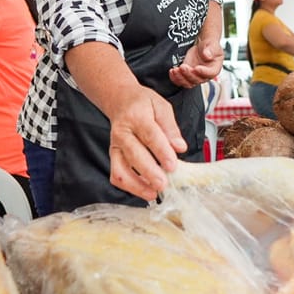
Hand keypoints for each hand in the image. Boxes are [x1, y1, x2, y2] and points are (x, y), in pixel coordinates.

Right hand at [107, 86, 186, 201]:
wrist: (120, 100)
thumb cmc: (143, 104)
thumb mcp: (161, 106)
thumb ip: (171, 128)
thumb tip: (180, 147)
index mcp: (136, 116)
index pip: (150, 136)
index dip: (162, 152)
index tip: (172, 165)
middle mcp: (122, 132)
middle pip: (134, 155)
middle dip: (149, 172)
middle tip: (164, 184)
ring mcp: (115, 146)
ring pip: (121, 170)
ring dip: (136, 185)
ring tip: (153, 193)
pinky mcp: (113, 157)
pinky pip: (117, 176)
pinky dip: (129, 187)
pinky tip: (145, 190)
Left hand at [169, 37, 223, 88]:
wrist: (202, 47)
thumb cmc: (209, 46)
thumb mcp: (212, 44)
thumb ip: (210, 49)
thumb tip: (207, 55)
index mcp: (214, 68)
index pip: (210, 73)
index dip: (203, 72)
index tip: (197, 68)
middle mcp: (205, 75)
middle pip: (197, 80)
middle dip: (189, 74)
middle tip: (183, 67)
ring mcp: (195, 76)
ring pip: (188, 83)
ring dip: (180, 78)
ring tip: (176, 70)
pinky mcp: (186, 75)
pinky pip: (180, 81)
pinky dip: (175, 78)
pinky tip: (172, 71)